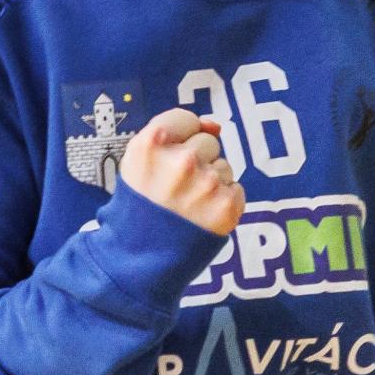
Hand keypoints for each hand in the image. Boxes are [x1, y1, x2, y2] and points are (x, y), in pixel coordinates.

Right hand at [121, 107, 245, 236]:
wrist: (140, 255)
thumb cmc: (141, 203)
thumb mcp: (139, 160)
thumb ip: (173, 132)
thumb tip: (214, 126)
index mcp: (151, 145)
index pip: (187, 119)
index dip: (180, 138)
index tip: (170, 157)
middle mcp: (182, 161)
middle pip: (208, 141)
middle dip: (197, 160)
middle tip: (176, 187)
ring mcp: (207, 184)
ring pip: (223, 166)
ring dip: (211, 182)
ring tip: (187, 204)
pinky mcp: (227, 206)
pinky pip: (235, 188)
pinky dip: (222, 202)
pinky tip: (201, 215)